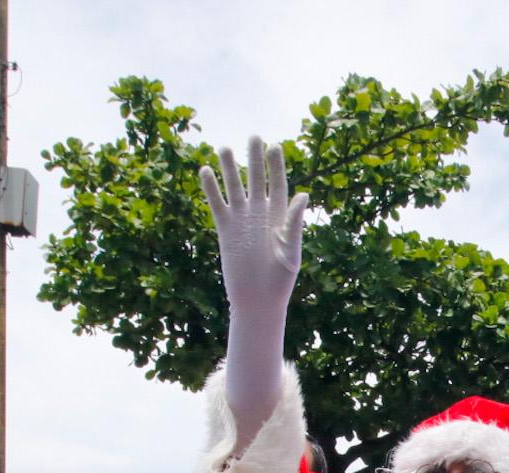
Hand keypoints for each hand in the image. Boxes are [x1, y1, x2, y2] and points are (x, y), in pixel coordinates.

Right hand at [200, 136, 307, 316]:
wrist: (257, 300)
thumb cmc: (280, 280)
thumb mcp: (291, 251)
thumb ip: (294, 223)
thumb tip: (302, 195)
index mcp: (280, 217)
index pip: (278, 185)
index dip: (276, 166)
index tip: (274, 146)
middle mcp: (260, 215)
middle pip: (256, 180)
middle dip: (255, 159)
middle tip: (254, 136)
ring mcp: (241, 221)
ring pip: (234, 188)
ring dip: (230, 169)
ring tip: (224, 148)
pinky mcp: (225, 230)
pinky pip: (217, 204)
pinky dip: (211, 189)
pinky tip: (206, 171)